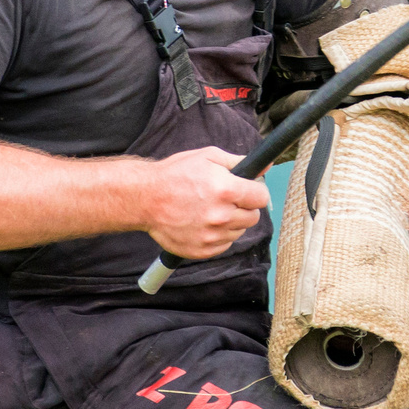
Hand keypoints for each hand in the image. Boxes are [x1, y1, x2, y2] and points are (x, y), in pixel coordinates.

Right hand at [140, 147, 268, 258]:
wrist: (145, 199)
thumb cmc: (174, 175)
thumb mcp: (206, 157)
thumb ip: (238, 162)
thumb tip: (264, 165)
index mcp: (225, 190)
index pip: (261, 197)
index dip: (255, 191)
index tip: (248, 190)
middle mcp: (221, 216)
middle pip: (253, 217)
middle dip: (244, 207)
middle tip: (226, 199)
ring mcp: (212, 236)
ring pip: (239, 231)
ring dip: (231, 222)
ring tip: (210, 210)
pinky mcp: (203, 250)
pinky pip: (224, 244)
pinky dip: (219, 235)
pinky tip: (203, 223)